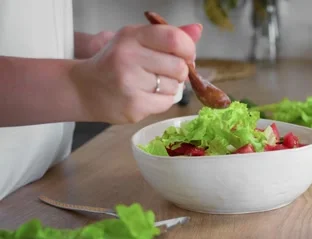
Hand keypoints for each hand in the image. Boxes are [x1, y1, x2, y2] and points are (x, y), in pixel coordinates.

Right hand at [70, 23, 202, 123]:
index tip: (186, 55)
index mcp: (131, 36)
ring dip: (169, 87)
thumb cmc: (115, 62)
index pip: (174, 39)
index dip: (189, 49)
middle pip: (179, 67)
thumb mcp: (137, 40)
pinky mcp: (133, 106)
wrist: (84, 89)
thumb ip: (168, 36)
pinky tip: (146, 96)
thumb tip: (197, 30)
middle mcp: (128, 57)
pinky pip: (166, 103)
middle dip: (179, 71)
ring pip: (174, 87)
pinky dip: (162, 101)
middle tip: (164, 72)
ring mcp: (129, 84)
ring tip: (150, 84)